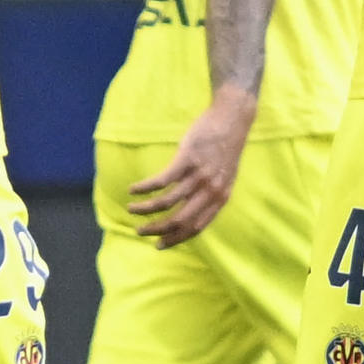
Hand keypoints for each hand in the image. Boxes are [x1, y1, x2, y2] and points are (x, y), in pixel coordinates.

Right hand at [126, 91, 255, 248]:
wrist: (233, 118)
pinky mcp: (187, 158)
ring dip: (146, 209)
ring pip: (167, 202)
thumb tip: (193, 211)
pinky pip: (162, 180)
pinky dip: (145, 188)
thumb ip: (211, 195)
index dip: (176, 239)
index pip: (196, 228)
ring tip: (131, 209)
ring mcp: (198, 175)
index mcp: (220, 198)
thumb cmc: (226, 147)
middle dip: (157, 230)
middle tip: (140, 231)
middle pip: (180, 219)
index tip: (159, 245)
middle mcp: (210, 191)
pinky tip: (133, 189)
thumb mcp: (225, 177)